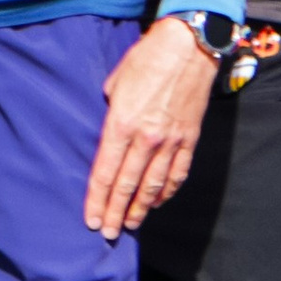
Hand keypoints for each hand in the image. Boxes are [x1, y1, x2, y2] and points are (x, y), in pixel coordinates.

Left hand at [85, 15, 217, 236]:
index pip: (105, 171)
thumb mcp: (116, 81)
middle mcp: (146, 138)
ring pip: (154, 185)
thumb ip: (112, 111)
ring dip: (141, 208)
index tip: (91, 219)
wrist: (189, 47)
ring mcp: (170, 141)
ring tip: (130, 224)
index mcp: (122, 123)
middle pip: (127, 185)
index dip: (97, 199)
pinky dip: (167, 191)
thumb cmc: (148, 58)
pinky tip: (157, 202)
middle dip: (115, 212)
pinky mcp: (189, 139)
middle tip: (107, 233)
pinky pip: (177, 173)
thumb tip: (113, 127)